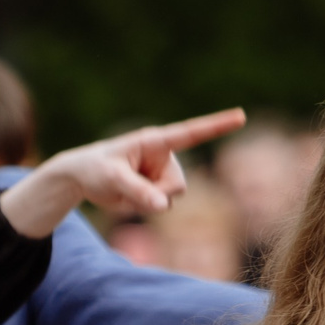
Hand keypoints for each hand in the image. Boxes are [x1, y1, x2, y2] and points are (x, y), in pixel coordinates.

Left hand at [1, 109, 248, 237]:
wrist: (83, 178)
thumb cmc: (96, 168)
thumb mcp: (113, 179)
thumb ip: (139, 191)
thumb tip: (164, 205)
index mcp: (155, 141)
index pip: (191, 132)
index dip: (217, 125)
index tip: (241, 116)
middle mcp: (164, 156)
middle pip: (179, 185)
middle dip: (156, 194)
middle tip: (127, 188)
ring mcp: (162, 173)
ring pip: (171, 198)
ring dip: (149, 202)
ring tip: (126, 190)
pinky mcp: (158, 189)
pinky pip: (162, 206)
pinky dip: (145, 207)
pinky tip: (129, 197)